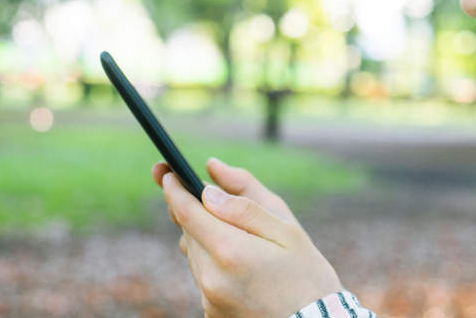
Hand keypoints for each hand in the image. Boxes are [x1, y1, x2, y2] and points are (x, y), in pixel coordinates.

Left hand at [153, 158, 342, 317]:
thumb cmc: (307, 275)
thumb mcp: (287, 229)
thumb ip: (245, 199)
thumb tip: (211, 173)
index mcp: (231, 250)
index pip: (187, 211)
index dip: (174, 188)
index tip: (168, 173)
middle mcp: (211, 276)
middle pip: (188, 230)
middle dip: (195, 210)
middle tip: (205, 194)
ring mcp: (208, 298)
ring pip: (194, 252)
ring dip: (206, 236)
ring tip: (241, 238)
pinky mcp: (210, 312)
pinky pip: (202, 275)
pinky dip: (214, 261)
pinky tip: (242, 264)